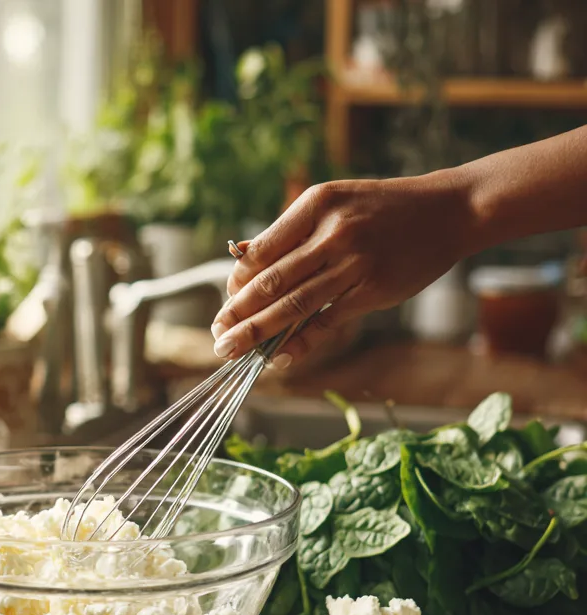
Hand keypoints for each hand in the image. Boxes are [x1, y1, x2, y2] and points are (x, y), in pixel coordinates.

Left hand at [211, 172, 473, 363]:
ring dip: (257, 333)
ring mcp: (354, 263)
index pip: (261, 251)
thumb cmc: (381, 210)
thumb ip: (290, 233)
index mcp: (315, 205)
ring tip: (231, 350)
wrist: (448, 211)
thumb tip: (240, 261)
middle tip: (217, 336)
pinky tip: (278, 359)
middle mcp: (332, 233)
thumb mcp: (334, 204)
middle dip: (237, 313)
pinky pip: (327, 321)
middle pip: (271, 282)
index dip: (237, 283)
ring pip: (294, 305)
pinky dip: (300, 343)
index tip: (226, 303)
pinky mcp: (372, 290)